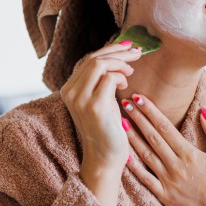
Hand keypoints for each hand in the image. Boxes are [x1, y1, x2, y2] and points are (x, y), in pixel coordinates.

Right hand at [60, 41, 142, 205]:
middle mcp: (70, 92)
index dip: (109, 49)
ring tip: (131, 71)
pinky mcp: (94, 106)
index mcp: (69, 89)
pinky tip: (125, 87)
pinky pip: (109, 77)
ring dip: (120, 62)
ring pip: (99, 63)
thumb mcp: (100, 100)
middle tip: (136, 52)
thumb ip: (100, 81)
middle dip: (118, 51)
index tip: (127, 47)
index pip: (88, 59)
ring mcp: (80, 99)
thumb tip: (115, 57)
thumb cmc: (106, 129)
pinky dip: (120, 77)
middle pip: (93, 58)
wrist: (104, 158)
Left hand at [122, 94, 205, 205]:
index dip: (150, 111)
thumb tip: (203, 111)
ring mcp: (168, 182)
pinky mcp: (164, 197)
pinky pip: (145, 180)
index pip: (165, 127)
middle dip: (137, 119)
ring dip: (131, 138)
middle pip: (152, 137)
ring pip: (145, 156)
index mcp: (190, 154)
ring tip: (119, 123)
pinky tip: (122, 155)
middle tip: (124, 104)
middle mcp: (176, 166)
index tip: (139, 98)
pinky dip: (133, 167)